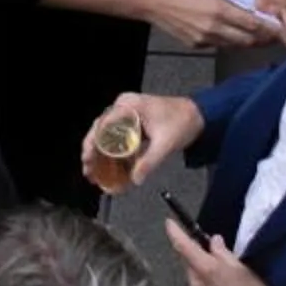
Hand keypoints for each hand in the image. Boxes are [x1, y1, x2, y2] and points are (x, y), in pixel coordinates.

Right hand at [80, 88, 200, 191]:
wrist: (198, 115)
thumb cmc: (181, 122)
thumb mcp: (165, 144)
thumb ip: (149, 162)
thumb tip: (135, 180)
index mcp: (128, 105)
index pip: (102, 124)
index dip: (92, 143)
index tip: (87, 160)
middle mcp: (124, 106)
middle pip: (101, 128)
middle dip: (92, 150)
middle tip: (88, 171)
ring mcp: (128, 113)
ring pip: (107, 133)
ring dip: (100, 152)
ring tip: (93, 172)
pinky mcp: (133, 122)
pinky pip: (117, 136)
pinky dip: (112, 151)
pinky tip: (109, 166)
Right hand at [142, 0, 281, 53]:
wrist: (152, 0)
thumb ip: (228, 3)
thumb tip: (246, 13)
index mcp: (219, 10)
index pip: (253, 25)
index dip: (270, 29)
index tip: (282, 28)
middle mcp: (215, 28)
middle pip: (248, 40)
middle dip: (263, 39)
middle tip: (276, 35)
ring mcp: (206, 40)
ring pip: (236, 45)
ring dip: (248, 41)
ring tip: (260, 36)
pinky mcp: (197, 46)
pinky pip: (220, 46)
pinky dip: (229, 41)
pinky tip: (232, 35)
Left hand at [169, 224, 276, 285]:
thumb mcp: (240, 266)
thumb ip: (222, 252)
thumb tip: (213, 241)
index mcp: (205, 269)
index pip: (183, 246)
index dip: (174, 232)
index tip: (169, 223)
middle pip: (188, 263)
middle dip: (196, 256)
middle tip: (214, 256)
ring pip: (193, 279)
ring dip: (201, 274)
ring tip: (222, 278)